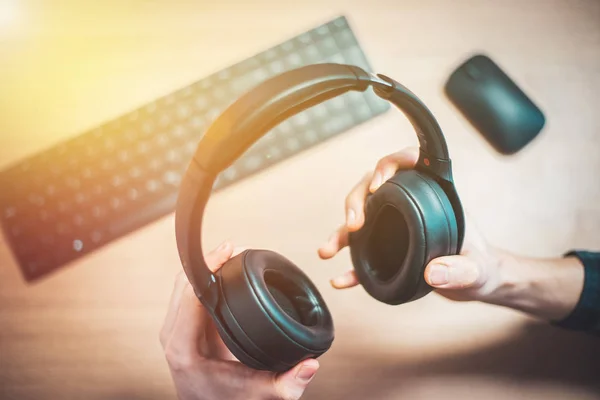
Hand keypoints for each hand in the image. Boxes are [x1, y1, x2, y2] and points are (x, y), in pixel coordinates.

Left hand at [160, 242, 318, 399]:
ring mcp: (174, 330)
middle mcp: (173, 336)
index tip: (230, 250)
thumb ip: (289, 383)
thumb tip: (311, 365)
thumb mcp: (262, 395)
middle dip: (209, 261)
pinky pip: (188, 293)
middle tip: (235, 247)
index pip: (191, 295)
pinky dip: (204, 278)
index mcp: (184, 350)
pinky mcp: (181, 326)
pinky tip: (223, 269)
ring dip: (206, 266)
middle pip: (184, 283)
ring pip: (183, 284)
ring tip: (232, 253)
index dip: (209, 267)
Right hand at [317, 147, 513, 303]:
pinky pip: (362, 257)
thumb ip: (461, 271)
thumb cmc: (483, 266)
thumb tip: (434, 274)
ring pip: (360, 219)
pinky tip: (340, 281)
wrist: (477, 283)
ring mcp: (394, 228)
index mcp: (432, 196)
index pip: (408, 164)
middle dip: (356, 201)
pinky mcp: (387, 253)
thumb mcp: (478, 269)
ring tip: (327, 250)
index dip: (390, 164)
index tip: (379, 182)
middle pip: (372, 189)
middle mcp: (408, 207)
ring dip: (341, 232)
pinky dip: (349, 268)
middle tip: (354, 223)